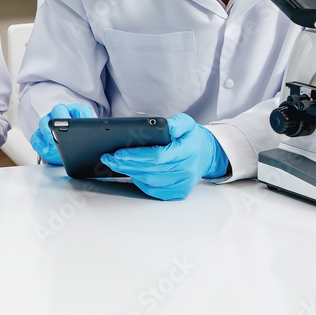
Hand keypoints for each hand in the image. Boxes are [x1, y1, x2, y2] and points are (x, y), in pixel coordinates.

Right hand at [30, 103, 95, 165]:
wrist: (72, 151)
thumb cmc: (83, 141)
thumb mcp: (92, 136)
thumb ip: (96, 134)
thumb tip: (99, 137)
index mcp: (78, 112)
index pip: (80, 110)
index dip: (81, 116)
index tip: (84, 123)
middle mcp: (62, 114)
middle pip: (58, 110)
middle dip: (60, 119)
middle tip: (63, 129)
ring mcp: (49, 123)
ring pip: (44, 122)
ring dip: (48, 132)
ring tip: (53, 142)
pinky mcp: (40, 135)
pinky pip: (36, 137)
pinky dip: (40, 144)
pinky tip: (46, 150)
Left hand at [100, 113, 228, 200]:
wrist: (207, 155)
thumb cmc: (192, 138)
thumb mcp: (188, 124)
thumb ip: (178, 123)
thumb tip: (168, 127)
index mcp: (187, 151)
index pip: (157, 156)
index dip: (136, 155)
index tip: (119, 152)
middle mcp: (186, 170)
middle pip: (150, 170)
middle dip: (126, 164)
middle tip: (108, 158)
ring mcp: (182, 184)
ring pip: (149, 181)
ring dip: (129, 173)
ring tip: (115, 164)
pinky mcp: (178, 192)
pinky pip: (154, 190)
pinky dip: (139, 182)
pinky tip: (130, 173)